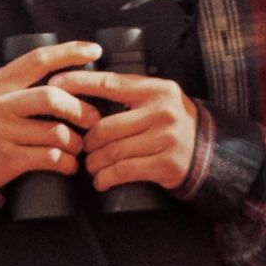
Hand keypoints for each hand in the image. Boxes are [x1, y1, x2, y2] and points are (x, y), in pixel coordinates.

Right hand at [0, 41, 105, 189]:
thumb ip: (23, 78)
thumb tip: (70, 68)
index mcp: (0, 82)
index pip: (38, 59)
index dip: (69, 52)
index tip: (95, 51)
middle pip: (51, 98)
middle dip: (80, 108)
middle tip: (93, 119)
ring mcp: (1, 133)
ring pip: (55, 132)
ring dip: (76, 142)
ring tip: (79, 146)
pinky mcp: (6, 160)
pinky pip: (48, 158)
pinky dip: (67, 163)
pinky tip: (69, 164)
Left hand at [65, 60, 206, 192]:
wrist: (211, 152)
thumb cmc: (173, 124)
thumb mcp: (159, 99)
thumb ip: (130, 94)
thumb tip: (84, 90)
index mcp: (156, 89)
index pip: (110, 83)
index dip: (80, 84)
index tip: (54, 85)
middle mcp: (162, 111)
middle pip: (105, 126)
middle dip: (87, 141)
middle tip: (80, 148)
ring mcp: (166, 138)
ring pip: (112, 151)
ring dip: (94, 163)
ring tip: (90, 166)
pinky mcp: (166, 164)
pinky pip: (124, 171)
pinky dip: (106, 178)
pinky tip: (101, 181)